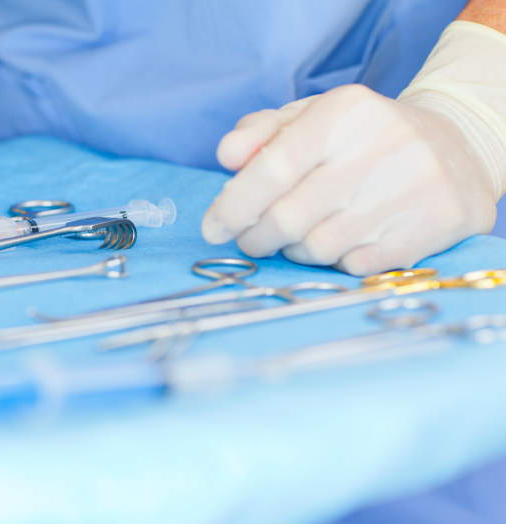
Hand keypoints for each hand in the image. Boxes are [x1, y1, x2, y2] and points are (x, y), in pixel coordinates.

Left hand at [201, 84, 498, 274]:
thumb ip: (260, 132)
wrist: (456, 146)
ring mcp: (412, 188)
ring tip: (299, 236)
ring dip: (294, 250)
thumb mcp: (311, 117)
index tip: (213, 228)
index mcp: (344, 113)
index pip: (272, 168)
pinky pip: (357, 266)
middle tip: (251, 239)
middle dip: (256, 237)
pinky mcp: (436, 224)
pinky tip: (341, 242)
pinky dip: (336, 262)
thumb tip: (225, 156)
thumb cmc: (362, 136)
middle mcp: (381, 146)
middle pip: (288, 218)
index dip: (233, 206)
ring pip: (319, 248)